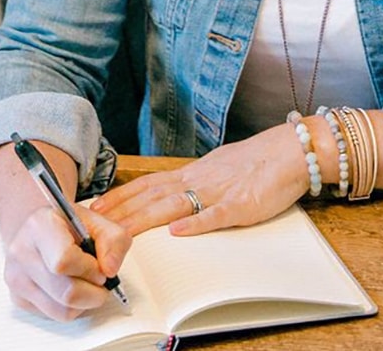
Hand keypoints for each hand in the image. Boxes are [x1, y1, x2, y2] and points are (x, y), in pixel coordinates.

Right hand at [0, 141, 131, 320]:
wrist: (37, 228)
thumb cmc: (65, 224)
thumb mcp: (95, 220)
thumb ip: (113, 239)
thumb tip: (110, 270)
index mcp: (39, 226)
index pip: (64, 261)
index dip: (90, 269)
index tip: (100, 267)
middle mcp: (21, 252)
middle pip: (65, 293)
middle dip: (94, 292)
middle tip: (101, 280)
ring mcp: (16, 279)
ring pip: (62, 311)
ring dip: (85, 303)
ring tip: (87, 283)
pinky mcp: (18, 299)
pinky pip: (55, 316)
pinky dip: (71, 307)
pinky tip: (71, 287)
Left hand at [91, 123, 309, 236]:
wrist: (291, 150)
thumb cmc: (257, 161)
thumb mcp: (218, 167)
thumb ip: (194, 181)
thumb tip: (171, 192)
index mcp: (193, 173)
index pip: (147, 184)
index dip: (119, 196)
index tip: (94, 206)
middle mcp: (199, 180)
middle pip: (151, 197)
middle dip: (119, 212)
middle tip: (91, 224)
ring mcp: (218, 192)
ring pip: (174, 206)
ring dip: (143, 220)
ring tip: (118, 232)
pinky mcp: (241, 205)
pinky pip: (215, 215)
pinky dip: (195, 224)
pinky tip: (177, 233)